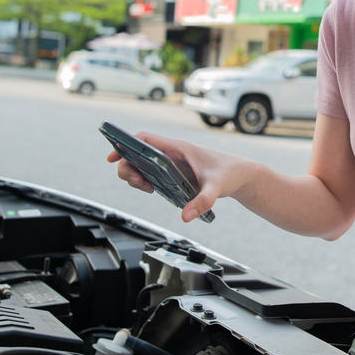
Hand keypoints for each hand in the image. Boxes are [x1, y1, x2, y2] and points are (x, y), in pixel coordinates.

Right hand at [105, 131, 252, 222]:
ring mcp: (172, 163)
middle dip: (128, 167)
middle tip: (137, 184)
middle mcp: (172, 152)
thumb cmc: (230, 172)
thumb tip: (186, 216)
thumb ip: (203, 201)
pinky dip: (145, 181)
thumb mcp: (217, 187)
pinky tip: (152, 190)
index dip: (125, 145)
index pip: (144, 139)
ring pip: (142, 164)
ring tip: (145, 188)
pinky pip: (151, 173)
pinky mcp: (174, 173)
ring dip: (136, 175)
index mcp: (178, 147)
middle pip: (137, 154)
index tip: (113, 157)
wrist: (241, 175)